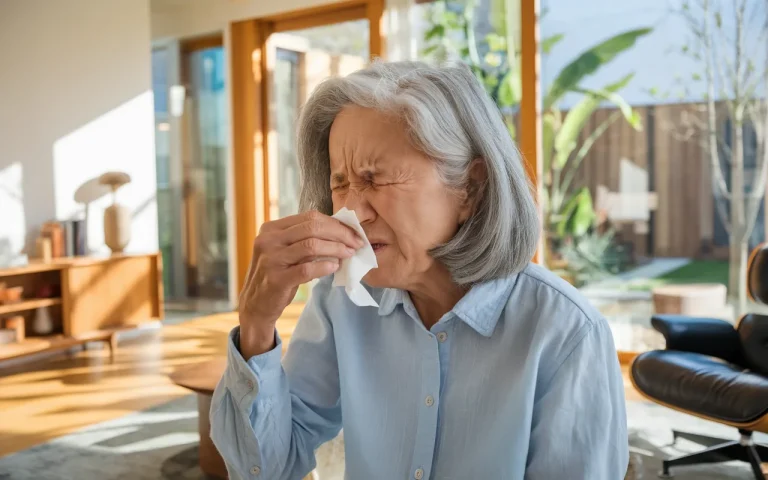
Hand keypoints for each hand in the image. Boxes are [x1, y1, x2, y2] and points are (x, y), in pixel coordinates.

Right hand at [238, 210, 362, 356]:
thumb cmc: (277, 275)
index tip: (352, 233)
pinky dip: (324, 266)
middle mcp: (268, 240)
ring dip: (336, 249)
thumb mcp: (285, 251)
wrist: (255, 305)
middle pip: (312, 227)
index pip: (309, 217)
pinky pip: (307, 269)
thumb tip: (341, 232)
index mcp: (271, 229)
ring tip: (349, 254)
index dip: (335, 223)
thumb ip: (304, 239)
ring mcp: (270, 259)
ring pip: (311, 245)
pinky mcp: (276, 279)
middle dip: (340, 234)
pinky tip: (335, 267)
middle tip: (356, 243)